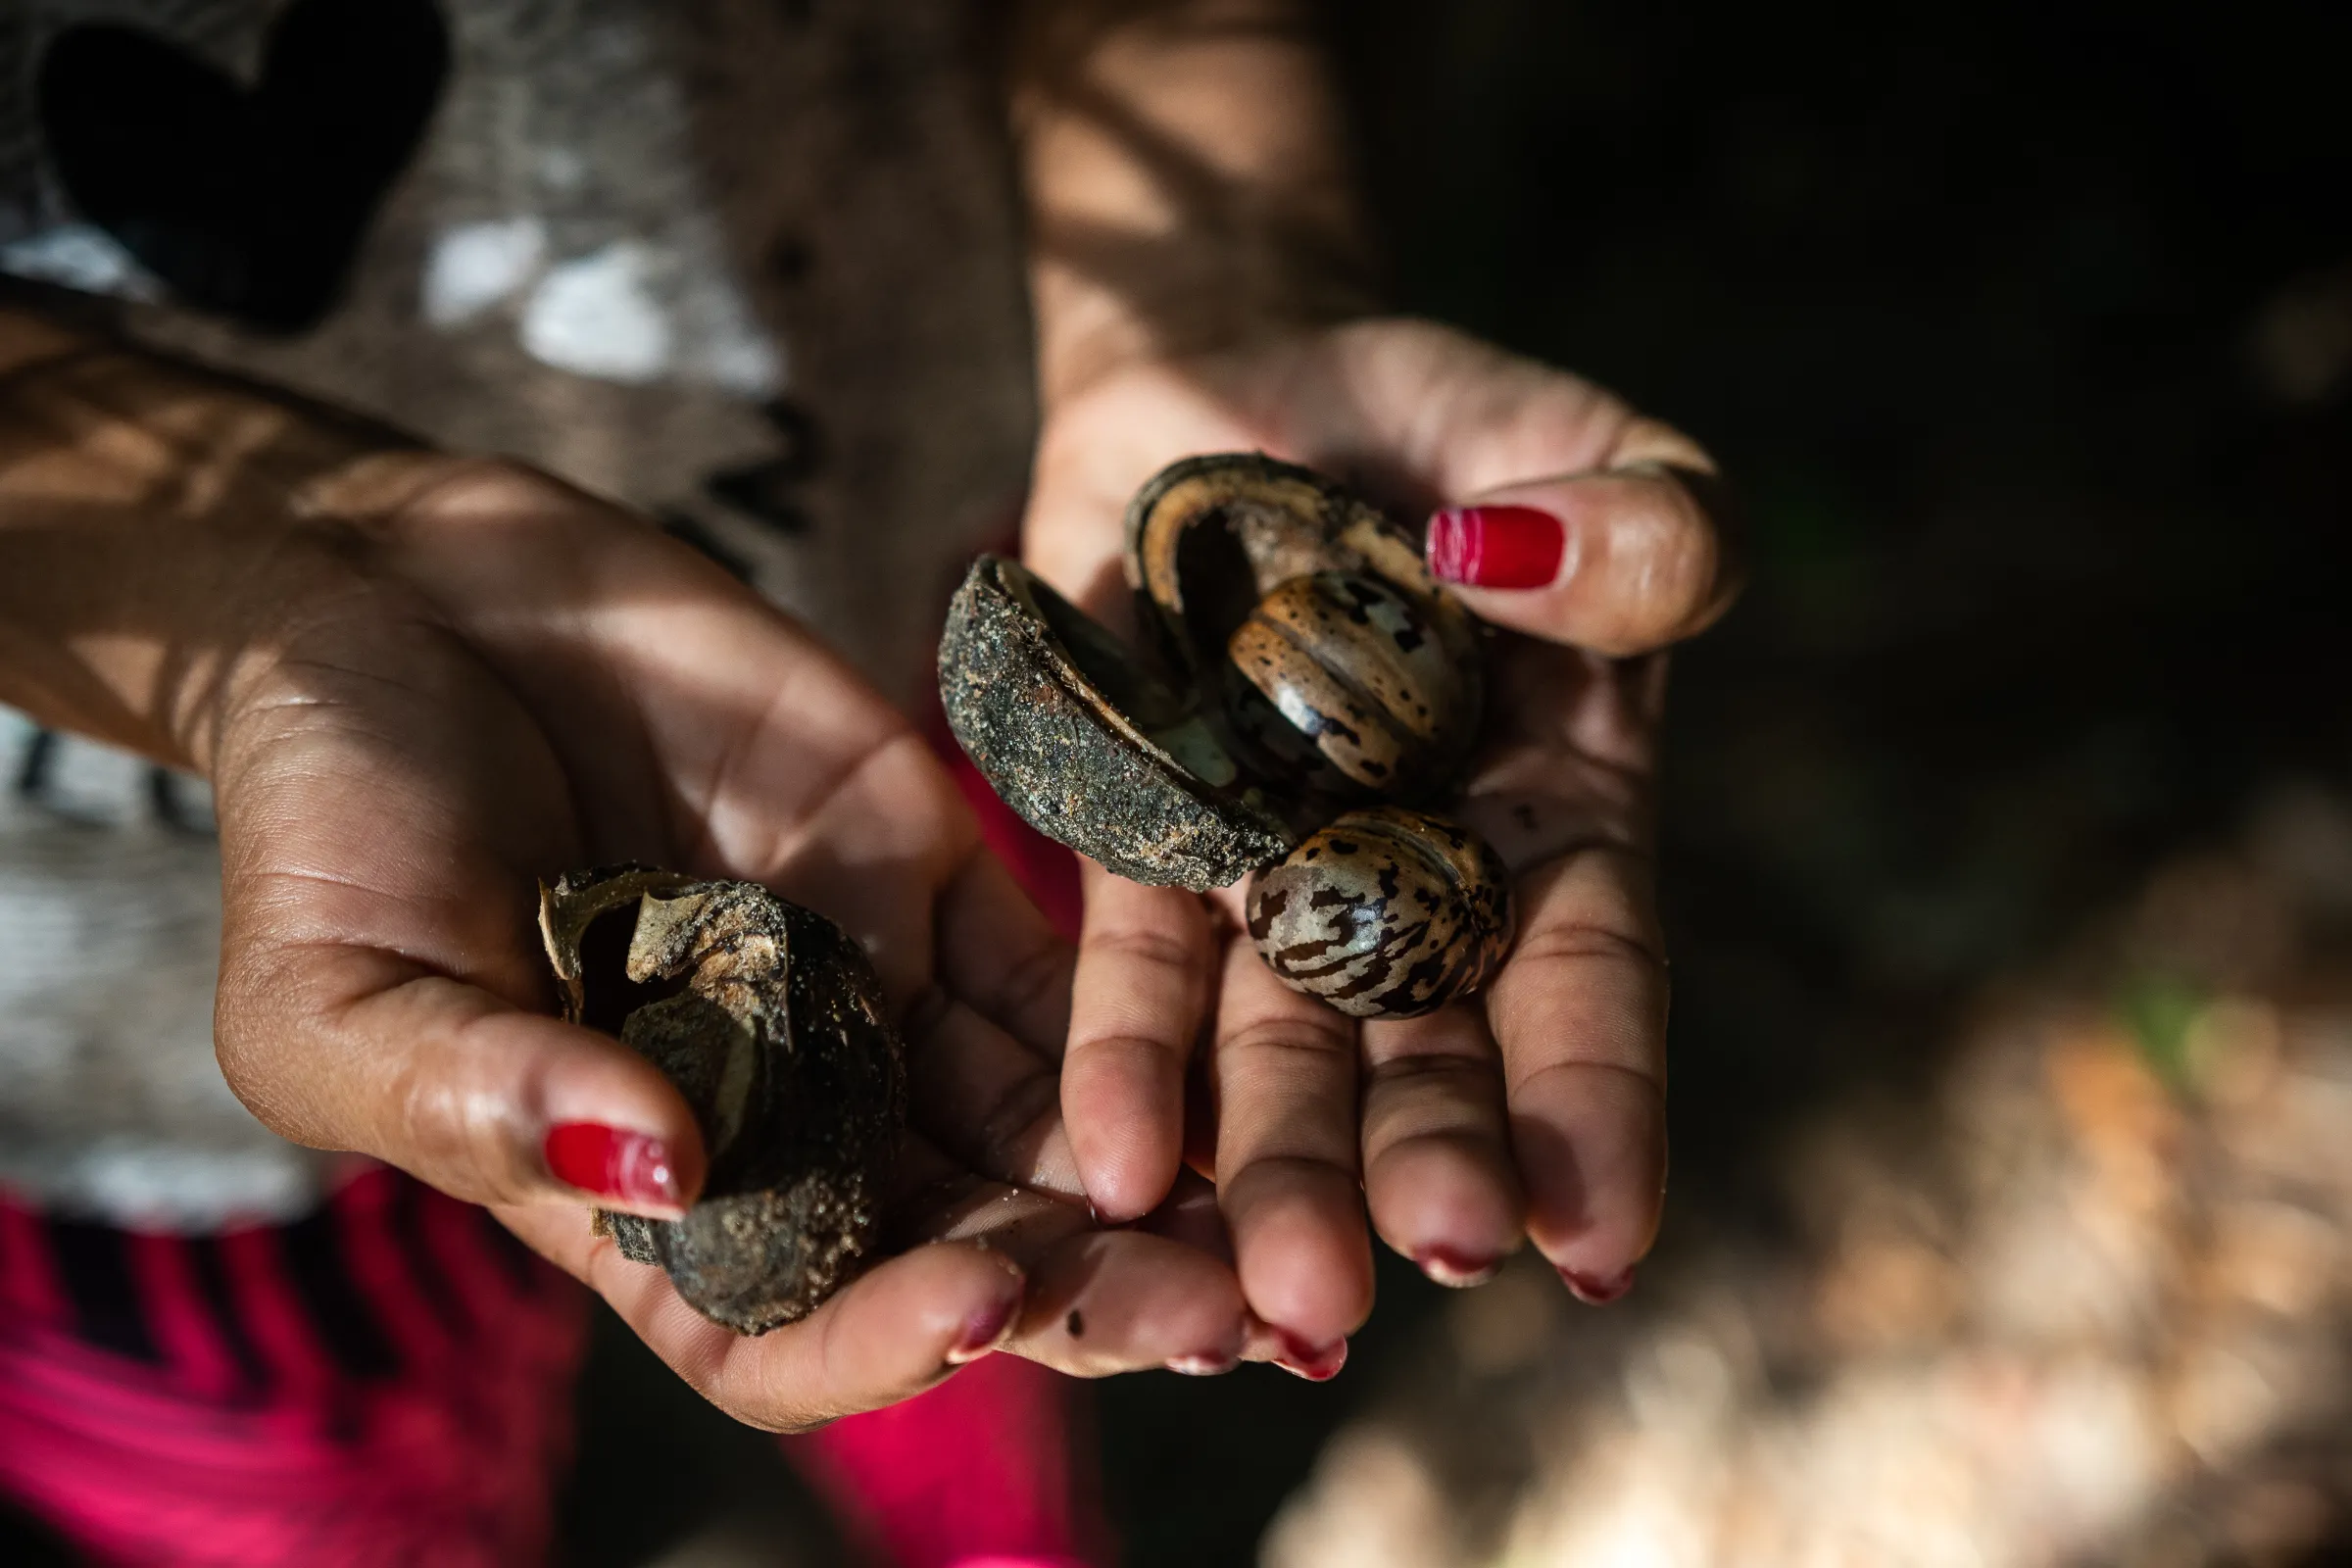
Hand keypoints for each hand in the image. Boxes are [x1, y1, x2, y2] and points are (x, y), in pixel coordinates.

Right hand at [181, 459, 1250, 1421]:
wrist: (404, 600)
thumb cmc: (324, 818)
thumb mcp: (335, 991)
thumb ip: (481, 1092)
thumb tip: (660, 1166)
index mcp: (642, 1200)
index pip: (783, 1328)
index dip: (882, 1344)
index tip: (978, 1309)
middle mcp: (784, 1121)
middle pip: (965, 1247)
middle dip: (1094, 1292)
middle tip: (1231, 1317)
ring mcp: (870, 994)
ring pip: (1049, 1126)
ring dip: (1166, 1180)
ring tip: (1285, 1216)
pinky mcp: (932, 864)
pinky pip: (1069, 956)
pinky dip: (1159, 1006)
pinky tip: (1259, 1037)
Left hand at [1022, 317, 1735, 1364]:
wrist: (1246, 382)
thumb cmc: (1450, 426)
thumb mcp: (1590, 442)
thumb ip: (1642, 520)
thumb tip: (1520, 562)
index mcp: (1557, 815)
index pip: (1588, 982)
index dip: (1597, 1109)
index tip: (1596, 1243)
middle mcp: (1414, 878)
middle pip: (1422, 1053)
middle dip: (1414, 1169)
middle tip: (1402, 1280)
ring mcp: (1266, 870)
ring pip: (1271, 1046)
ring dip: (1266, 1167)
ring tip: (1257, 1293)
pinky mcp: (1130, 828)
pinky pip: (1129, 953)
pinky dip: (1123, 1054)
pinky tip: (1107, 1164)